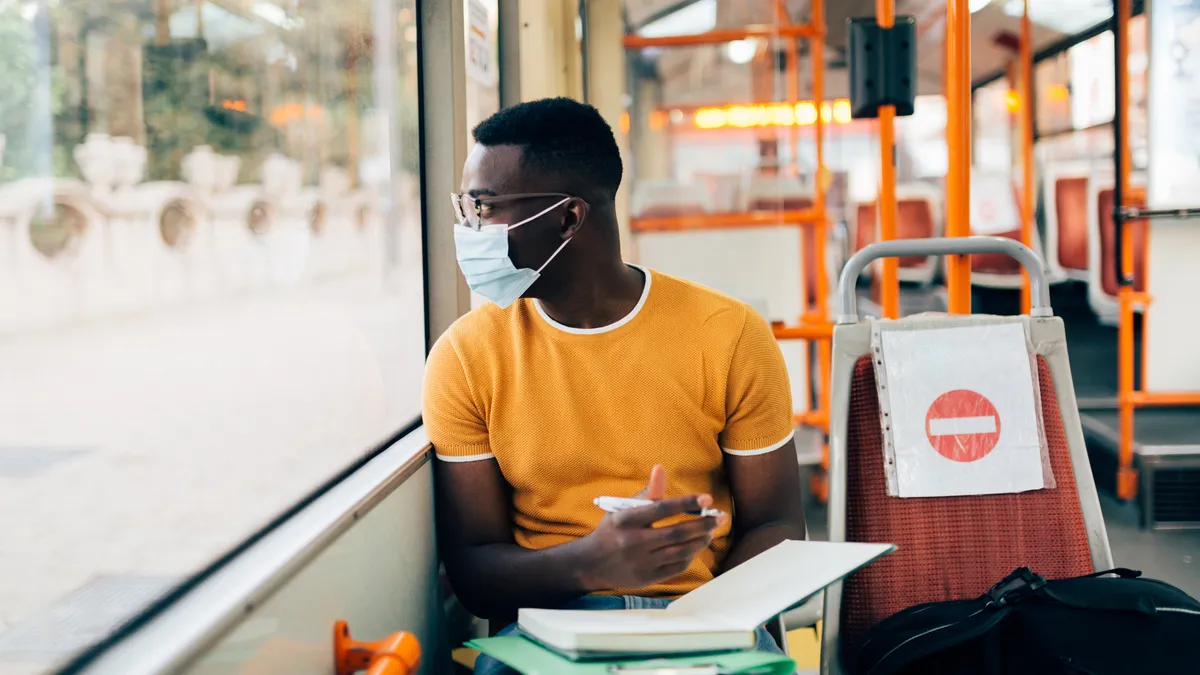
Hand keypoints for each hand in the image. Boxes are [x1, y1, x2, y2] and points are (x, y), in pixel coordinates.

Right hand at [580, 467, 725, 590]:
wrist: (591, 563)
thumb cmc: (613, 530)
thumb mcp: (622, 508)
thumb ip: (646, 493)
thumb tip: (660, 468)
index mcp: (626, 520)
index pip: (662, 509)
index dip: (686, 503)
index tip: (707, 499)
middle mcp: (633, 542)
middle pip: (676, 533)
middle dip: (703, 524)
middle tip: (720, 517)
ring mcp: (641, 562)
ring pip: (680, 551)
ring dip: (700, 540)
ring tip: (711, 531)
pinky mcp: (647, 578)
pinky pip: (676, 567)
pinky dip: (690, 556)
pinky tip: (696, 546)